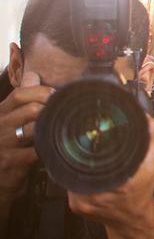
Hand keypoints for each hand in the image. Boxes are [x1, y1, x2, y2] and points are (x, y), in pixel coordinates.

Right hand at [0, 71, 50, 227]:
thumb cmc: (7, 149)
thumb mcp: (9, 122)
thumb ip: (21, 101)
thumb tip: (32, 75)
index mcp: (0, 114)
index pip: (19, 94)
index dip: (41, 92)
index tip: (56, 96)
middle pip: (30, 108)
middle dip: (51, 110)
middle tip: (63, 115)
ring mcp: (4, 145)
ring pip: (33, 128)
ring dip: (51, 129)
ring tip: (61, 131)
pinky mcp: (12, 162)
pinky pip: (37, 151)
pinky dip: (50, 149)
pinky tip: (57, 149)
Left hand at [68, 116, 153, 238]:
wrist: (133, 219)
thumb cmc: (141, 192)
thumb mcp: (153, 164)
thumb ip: (151, 139)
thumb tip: (145, 118)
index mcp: (120, 184)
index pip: (98, 158)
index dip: (94, 145)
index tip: (96, 139)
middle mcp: (99, 195)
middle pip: (82, 163)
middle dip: (86, 154)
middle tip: (93, 148)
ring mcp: (84, 202)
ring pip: (73, 173)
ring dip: (79, 166)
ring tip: (90, 162)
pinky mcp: (76, 206)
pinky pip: (71, 184)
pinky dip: (77, 177)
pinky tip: (87, 175)